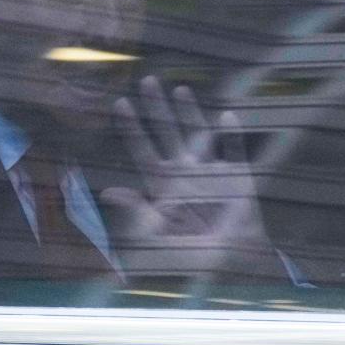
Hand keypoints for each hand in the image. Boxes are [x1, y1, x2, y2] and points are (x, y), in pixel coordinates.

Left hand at [101, 76, 286, 281]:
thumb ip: (136, 209)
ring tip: (180, 89)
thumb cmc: (191, 253)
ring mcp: (211, 172)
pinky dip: (232, 135)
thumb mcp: (158, 232)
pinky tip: (227, 116)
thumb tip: (107, 192)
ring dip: (191, 113)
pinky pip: (235, 150)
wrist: (229, 263)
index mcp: (164, 185)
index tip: (120, 103)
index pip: (143, 150)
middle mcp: (186, 172)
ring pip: (199, 134)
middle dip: (158, 109)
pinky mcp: (237, 177)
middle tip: (147, 81)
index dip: (132, 128)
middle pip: (168, 133)